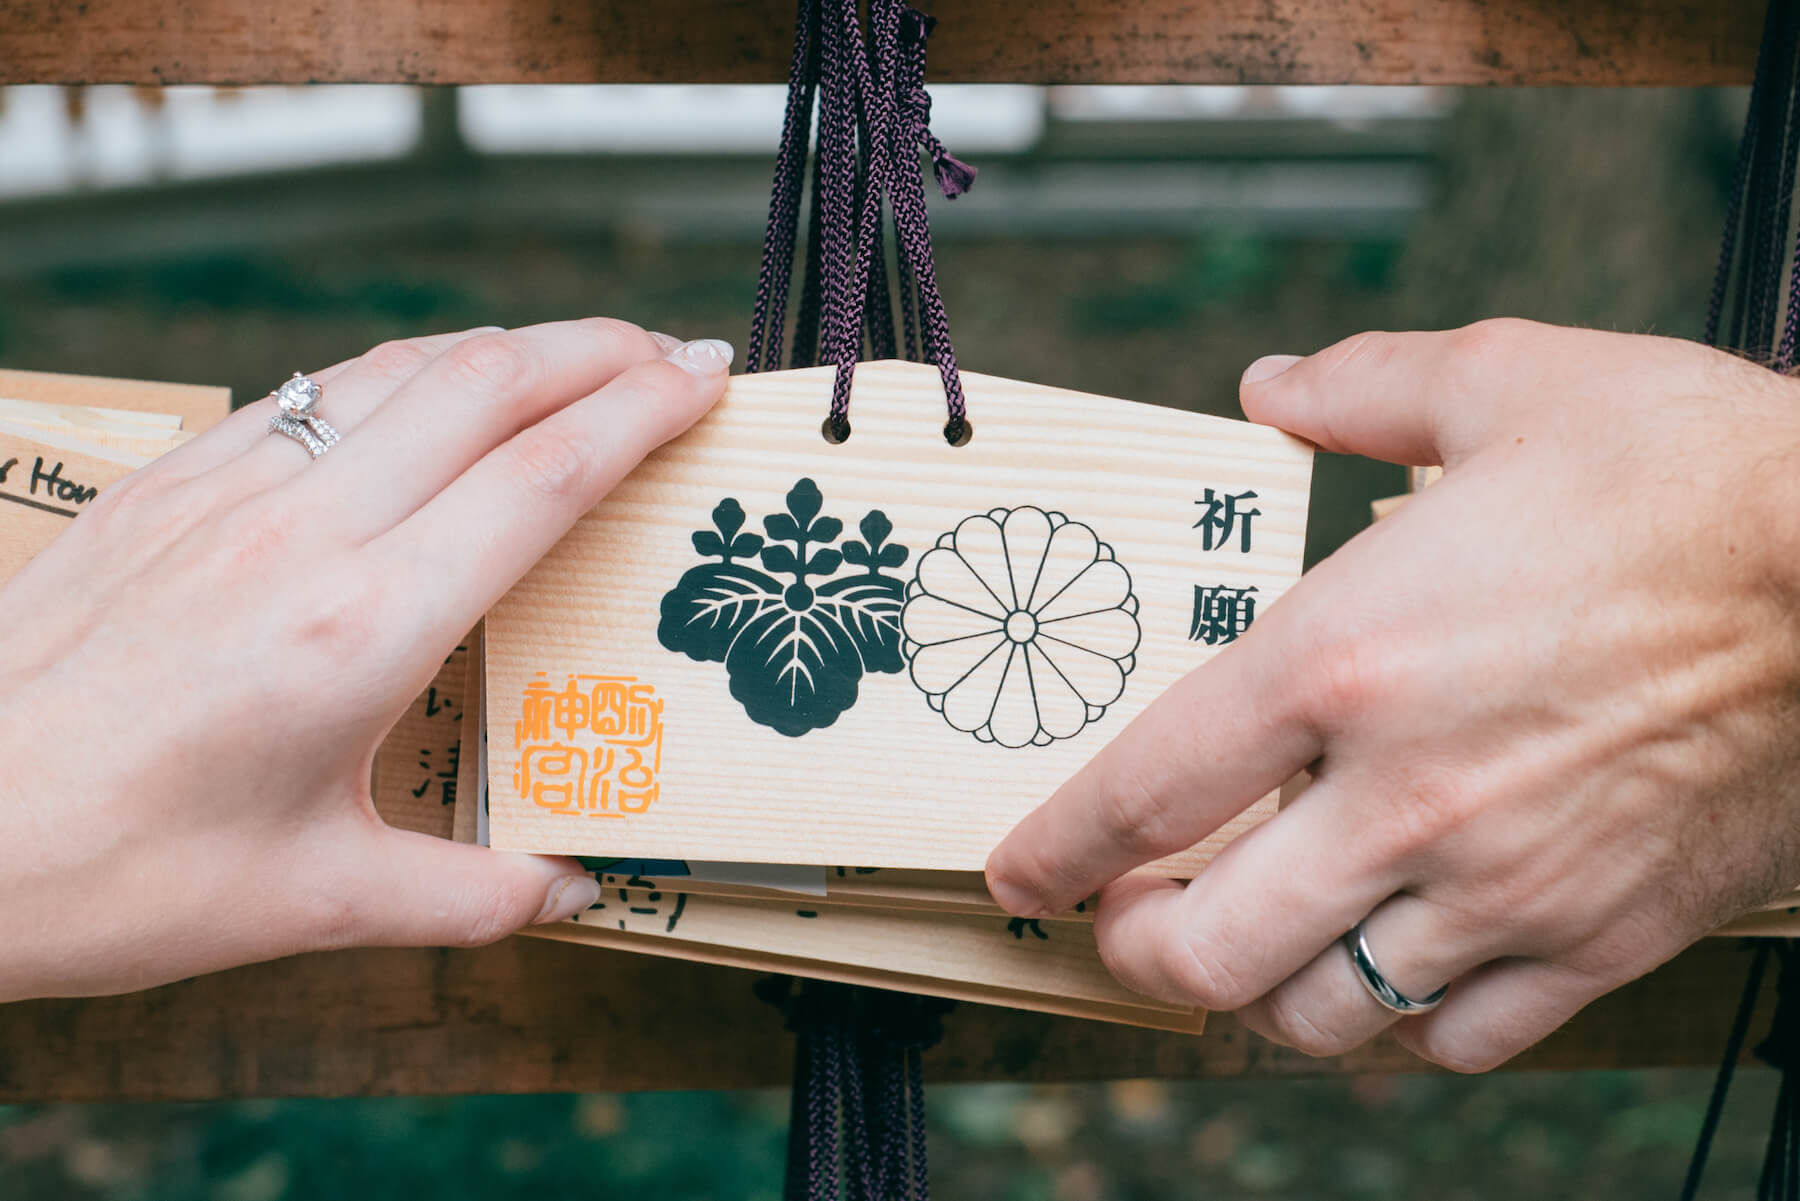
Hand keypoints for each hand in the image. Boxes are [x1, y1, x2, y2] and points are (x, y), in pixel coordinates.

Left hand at [0, 319, 730, 1000]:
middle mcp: (305, 534)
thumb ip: (470, 896)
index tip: (703, 383)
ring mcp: (230, 492)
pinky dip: (407, 372)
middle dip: (601, 350)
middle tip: (678, 352)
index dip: (640, 413)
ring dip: (512, 345)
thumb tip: (573, 892)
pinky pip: (318, 393)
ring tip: (583, 355)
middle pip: (489, 387)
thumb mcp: (316, 902)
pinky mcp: (171, 483)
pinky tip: (434, 392)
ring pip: (403, 369)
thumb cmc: (118, 874)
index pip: (541, 478)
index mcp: (364, 629)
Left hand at [987, 319, 1799, 1070]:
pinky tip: (1392, 974)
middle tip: (1127, 920)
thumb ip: (1361, 390)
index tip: (1022, 875)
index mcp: (1345, 658)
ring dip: (1259, 994)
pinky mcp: (1599, 934)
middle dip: (1136, 948)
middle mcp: (1402, 793)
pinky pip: (1463, 1041)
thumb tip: (1270, 386)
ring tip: (1252, 948)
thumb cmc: (1690, 473)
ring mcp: (1503, 883)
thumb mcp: (1508, 379)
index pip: (1145, 790)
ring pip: (1323, 1016)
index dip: (1056, 850)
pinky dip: (1402, 1028)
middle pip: (1206, 947)